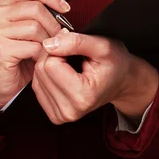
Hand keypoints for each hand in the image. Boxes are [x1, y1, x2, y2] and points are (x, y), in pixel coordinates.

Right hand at [0, 0, 69, 128]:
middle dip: (53, 24)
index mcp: (3, 4)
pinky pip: (33, 46)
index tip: (65, 8)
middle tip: (57, 38)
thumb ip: (41, 13)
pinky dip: (41, 54)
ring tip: (45, 50)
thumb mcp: (30, 29)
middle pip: (37, 8)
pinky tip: (37, 60)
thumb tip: (64, 8)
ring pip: (36, 27)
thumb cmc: (18, 56)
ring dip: (48, 41)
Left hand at [32, 31, 158, 124]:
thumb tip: (48, 44)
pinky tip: (63, 72)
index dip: (60, 47)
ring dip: (50, 64)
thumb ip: (76, 41)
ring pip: (37, 78)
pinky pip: (38, 87)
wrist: (121, 81)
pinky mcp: (55, 116)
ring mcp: (61, 116)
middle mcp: (70, 111)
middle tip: (73, 52)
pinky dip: (47, 75)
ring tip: (70, 62)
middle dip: (53, 55)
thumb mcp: (102, 45)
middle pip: (41, 71)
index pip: (50, 64)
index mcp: (82, 96)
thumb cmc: (115, 62)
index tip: (75, 45)